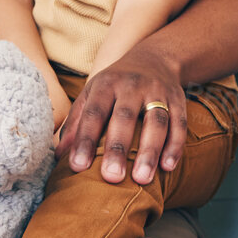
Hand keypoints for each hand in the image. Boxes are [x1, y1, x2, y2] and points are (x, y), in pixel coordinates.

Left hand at [56, 38, 186, 185]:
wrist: (155, 58)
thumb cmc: (115, 85)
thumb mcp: (92, 94)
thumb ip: (76, 123)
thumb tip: (59, 156)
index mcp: (105, 84)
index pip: (94, 113)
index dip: (85, 140)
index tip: (78, 167)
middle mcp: (131, 86)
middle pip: (125, 117)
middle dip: (118, 148)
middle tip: (112, 178)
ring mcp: (157, 91)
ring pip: (156, 121)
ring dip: (150, 151)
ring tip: (142, 179)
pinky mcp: (178, 99)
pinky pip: (179, 123)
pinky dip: (174, 146)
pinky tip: (167, 167)